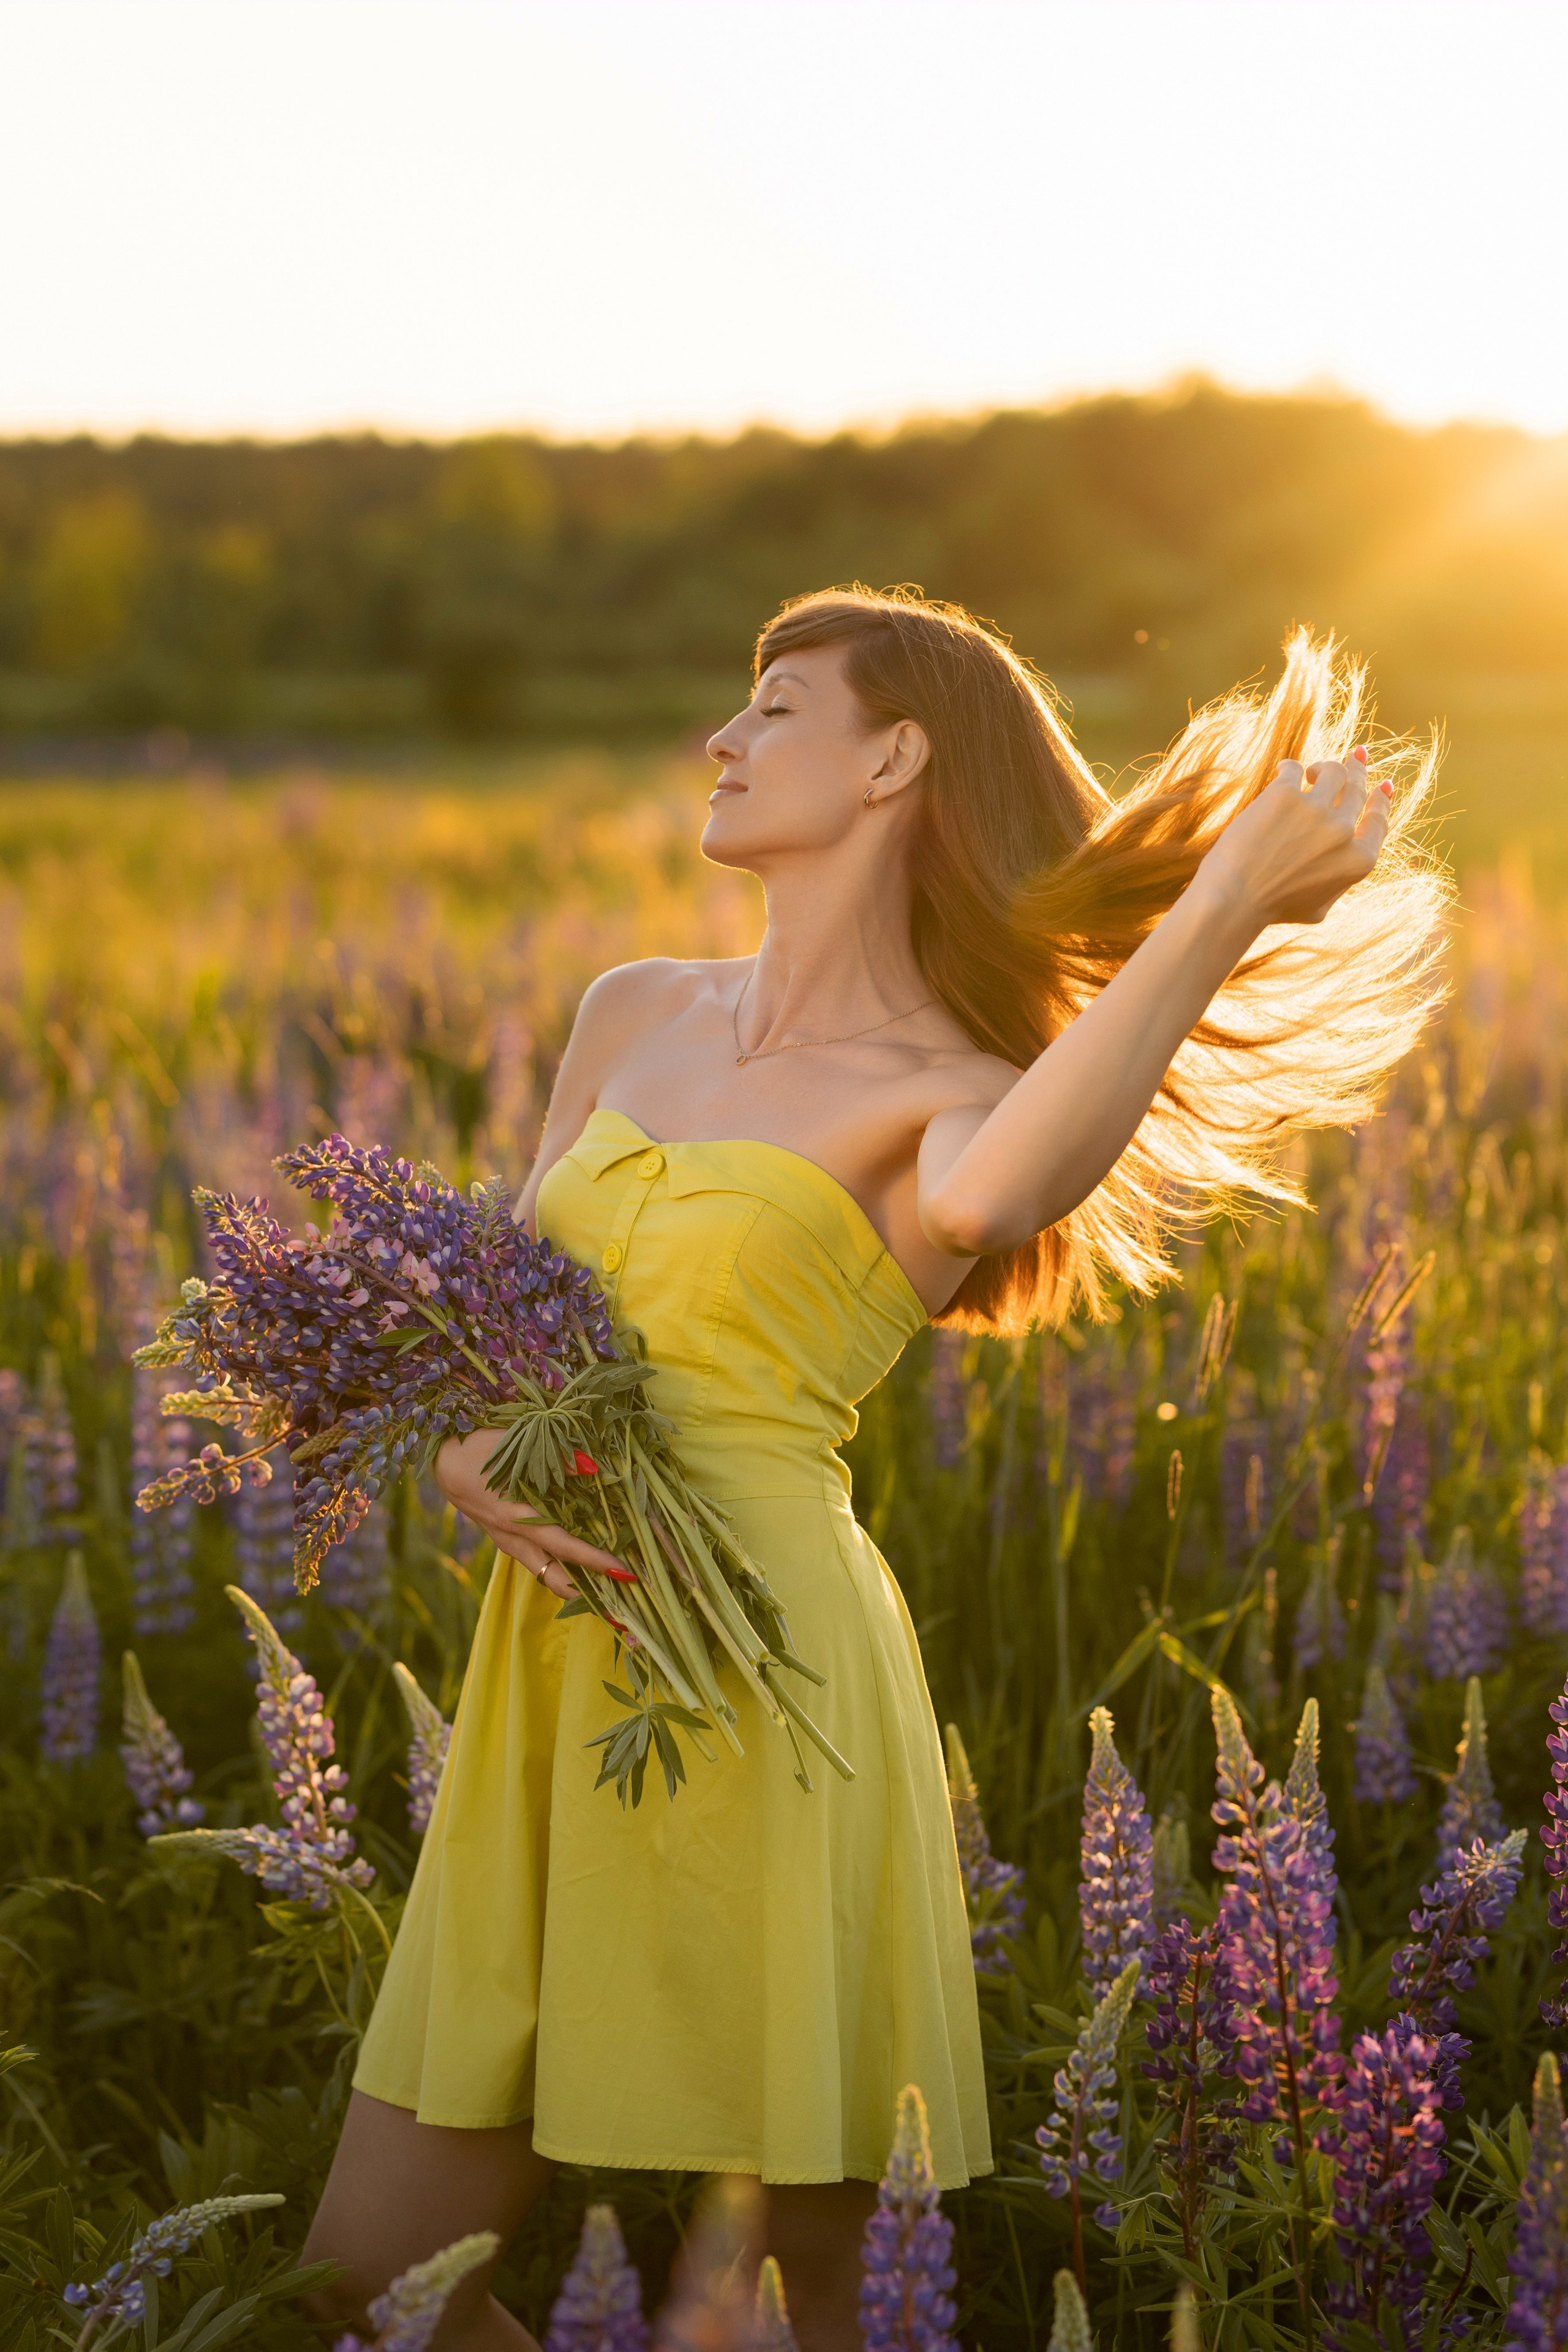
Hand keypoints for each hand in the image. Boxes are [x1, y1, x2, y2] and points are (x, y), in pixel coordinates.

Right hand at [434, 1428, 632, 1603]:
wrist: (443, 1459)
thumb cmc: (480, 1449)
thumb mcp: (517, 1447)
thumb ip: (556, 1459)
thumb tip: (593, 1467)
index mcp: (516, 1518)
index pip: (564, 1547)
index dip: (594, 1561)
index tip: (624, 1572)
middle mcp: (513, 1539)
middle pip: (555, 1579)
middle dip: (589, 1594)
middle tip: (622, 1600)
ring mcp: (509, 1542)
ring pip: (546, 1574)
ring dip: (576, 1583)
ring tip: (609, 1585)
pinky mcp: (507, 1539)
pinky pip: (538, 1560)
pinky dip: (561, 1566)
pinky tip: (582, 1559)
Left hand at [1200, 748, 1392, 927]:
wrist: (1233, 900)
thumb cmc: (1273, 909)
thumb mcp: (1319, 907)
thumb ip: (1339, 881)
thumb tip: (1346, 857)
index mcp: (1359, 861)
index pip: (1378, 820)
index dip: (1382, 799)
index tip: (1383, 784)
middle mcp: (1342, 832)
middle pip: (1357, 789)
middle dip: (1359, 769)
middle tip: (1356, 756)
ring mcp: (1315, 811)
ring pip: (1333, 771)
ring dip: (1326, 767)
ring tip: (1311, 772)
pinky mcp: (1285, 795)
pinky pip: (1293, 769)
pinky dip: (1290, 768)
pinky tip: (1283, 771)